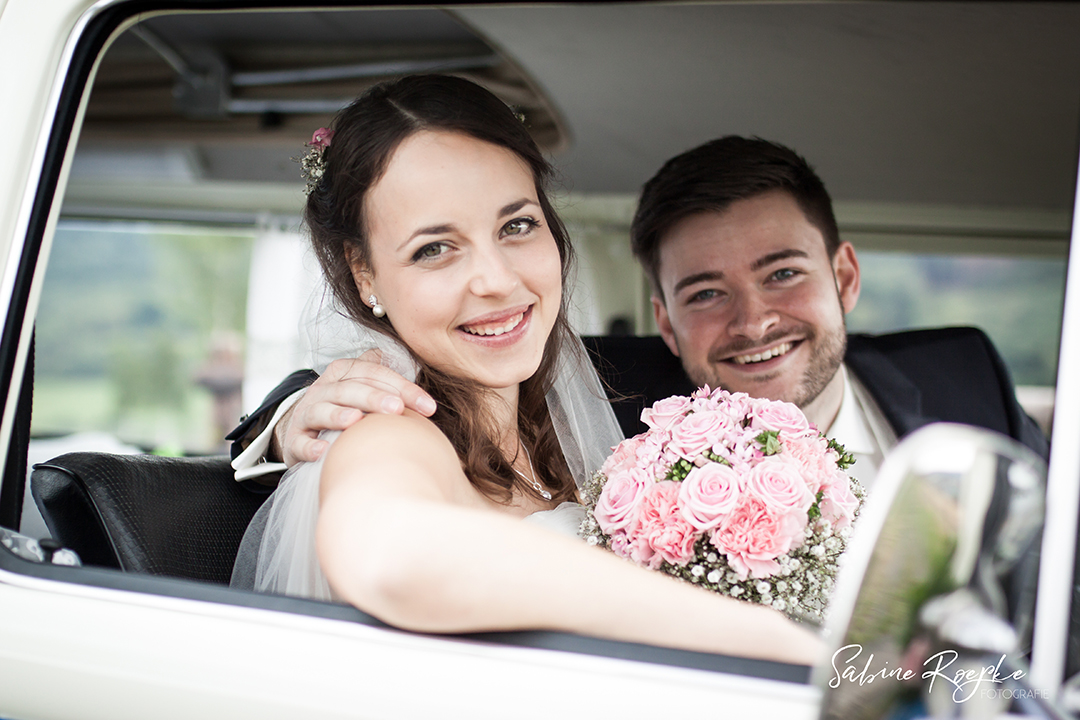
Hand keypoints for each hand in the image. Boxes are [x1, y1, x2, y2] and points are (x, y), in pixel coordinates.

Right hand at [274, 351, 435, 466]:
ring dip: (338, 414)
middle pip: (348, 388)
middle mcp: (322, 390)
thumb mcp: (362, 388)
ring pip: (321, 410)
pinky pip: (299, 443)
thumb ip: (385, 376)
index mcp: (342, 373)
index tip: (429, 406)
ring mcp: (305, 414)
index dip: (402, 386)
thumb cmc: (345, 408)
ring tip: (356, 420)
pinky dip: (309, 447)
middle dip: (374, 397)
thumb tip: (415, 360)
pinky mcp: (294, 441)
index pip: (373, 372)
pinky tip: (323, 452)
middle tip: (397, 409)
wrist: (305, 432)